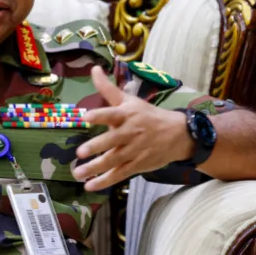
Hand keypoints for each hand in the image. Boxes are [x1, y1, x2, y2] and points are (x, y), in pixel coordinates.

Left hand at [72, 65, 192, 191]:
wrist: (178, 135)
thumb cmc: (147, 115)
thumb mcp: (129, 100)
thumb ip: (108, 88)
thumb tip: (93, 69)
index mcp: (127, 115)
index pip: (112, 114)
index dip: (100, 115)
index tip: (86, 116)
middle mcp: (130, 133)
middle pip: (112, 140)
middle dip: (96, 147)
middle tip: (80, 152)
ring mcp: (133, 150)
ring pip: (113, 160)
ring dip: (94, 168)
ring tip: (77, 173)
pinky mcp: (137, 165)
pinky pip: (119, 174)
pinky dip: (104, 181)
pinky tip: (89, 185)